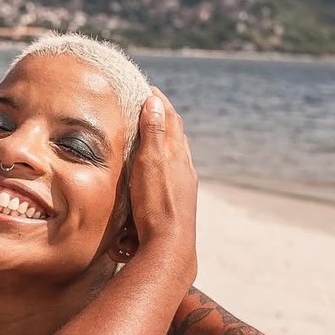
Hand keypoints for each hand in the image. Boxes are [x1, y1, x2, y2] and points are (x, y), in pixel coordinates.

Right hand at [128, 88, 197, 284]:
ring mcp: (184, 186)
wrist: (169, 246)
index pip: (171, 120)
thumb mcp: (151, 164)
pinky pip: (175, 174)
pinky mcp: (179, 203)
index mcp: (177, 155)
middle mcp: (185, 168)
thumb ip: (154, 133)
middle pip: (177, 136)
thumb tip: (155, 102)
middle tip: (151, 107)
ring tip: (154, 136)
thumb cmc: (157, 205)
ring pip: (178, 155)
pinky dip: (166, 163)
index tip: (149, 89)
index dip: (160, 103)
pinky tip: (159, 172)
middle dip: (165, 119)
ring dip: (167, 141)